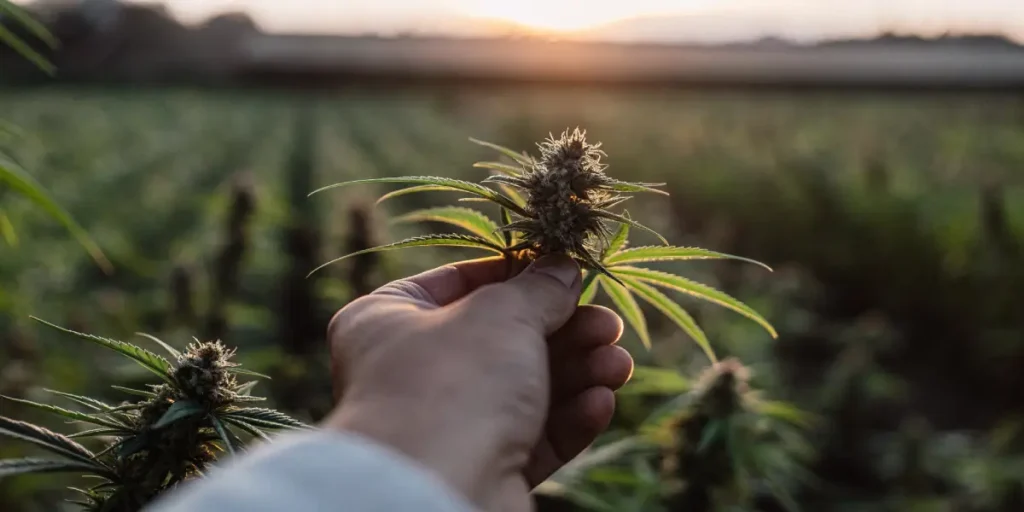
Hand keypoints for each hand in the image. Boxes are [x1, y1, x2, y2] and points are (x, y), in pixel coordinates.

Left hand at [321, 254, 632, 510]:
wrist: (434, 491)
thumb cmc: (453, 382)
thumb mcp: (501, 313)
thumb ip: (538, 288)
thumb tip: (562, 268)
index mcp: (388, 320)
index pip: (459, 282)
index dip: (517, 272)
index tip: (566, 269)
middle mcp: (412, 372)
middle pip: (503, 338)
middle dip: (565, 331)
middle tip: (609, 325)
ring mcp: (446, 425)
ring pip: (525, 390)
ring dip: (578, 373)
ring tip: (619, 364)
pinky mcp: (480, 470)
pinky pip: (531, 438)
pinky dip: (569, 419)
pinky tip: (602, 402)